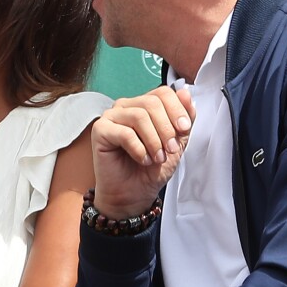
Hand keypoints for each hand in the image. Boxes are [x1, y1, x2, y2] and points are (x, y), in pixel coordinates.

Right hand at [92, 85, 194, 219]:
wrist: (134, 194)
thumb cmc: (151, 169)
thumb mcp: (177, 143)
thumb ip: (184, 120)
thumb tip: (186, 94)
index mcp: (144, 105)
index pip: (163, 92)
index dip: (177, 109)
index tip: (184, 129)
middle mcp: (127, 106)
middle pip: (152, 103)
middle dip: (166, 128)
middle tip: (171, 150)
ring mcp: (111, 116)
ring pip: (139, 116)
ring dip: (154, 141)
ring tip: (157, 158)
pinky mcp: (100, 130)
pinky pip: (124, 132)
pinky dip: (139, 149)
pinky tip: (143, 160)